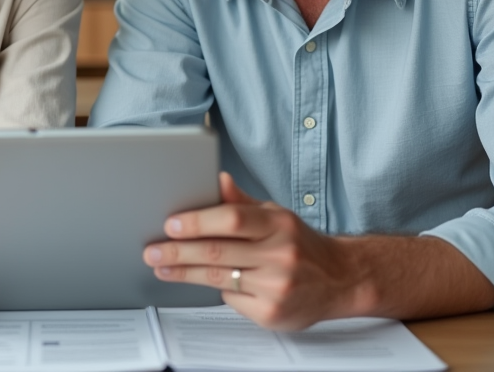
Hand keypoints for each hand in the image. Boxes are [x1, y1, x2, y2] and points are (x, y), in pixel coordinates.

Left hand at [143, 173, 362, 330]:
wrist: (341, 279)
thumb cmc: (300, 243)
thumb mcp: (276, 215)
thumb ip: (242, 203)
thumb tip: (217, 180)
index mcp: (279, 224)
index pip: (231, 220)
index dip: (197, 222)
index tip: (170, 225)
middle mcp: (280, 254)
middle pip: (217, 252)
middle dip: (177, 252)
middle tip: (152, 250)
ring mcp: (277, 286)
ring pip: (218, 278)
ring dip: (183, 273)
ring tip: (162, 266)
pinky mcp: (272, 313)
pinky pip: (232, 300)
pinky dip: (218, 290)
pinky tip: (207, 283)